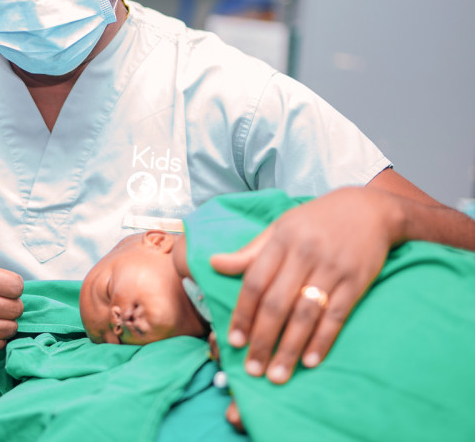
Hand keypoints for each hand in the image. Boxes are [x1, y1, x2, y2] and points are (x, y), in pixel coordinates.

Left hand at [209, 187, 398, 383]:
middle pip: (277, 303)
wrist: (369, 209)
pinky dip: (323, 340)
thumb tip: (214, 264)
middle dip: (262, 339)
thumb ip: (250, 252)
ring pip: (305, 314)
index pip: (254, 282)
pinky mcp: (357, 281)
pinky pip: (337, 315)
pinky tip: (310, 361)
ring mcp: (332, 268)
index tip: (234, 341)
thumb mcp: (280, 228)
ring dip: (290, 348)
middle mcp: (304, 254)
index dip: (242, 314)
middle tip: (252, 369)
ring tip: (277, 374)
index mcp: (281, 240)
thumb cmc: (316, 221)